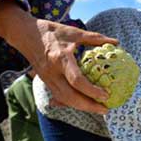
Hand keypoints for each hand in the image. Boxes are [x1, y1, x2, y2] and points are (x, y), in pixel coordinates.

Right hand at [0, 2, 117, 113]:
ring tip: (98, 109)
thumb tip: (115, 42)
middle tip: (105, 109)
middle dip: (89, 106)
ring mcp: (47, 79)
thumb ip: (95, 38)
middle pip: (70, 96)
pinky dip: (72, 103)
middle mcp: (53, 72)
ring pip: (64, 100)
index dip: (92, 91)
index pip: (77, 81)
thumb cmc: (51, 31)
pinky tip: (84, 105)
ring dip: (82, 107)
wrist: (24, 34)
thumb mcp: (74, 32)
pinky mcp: (45, 82)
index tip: (106, 95)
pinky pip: (59, 97)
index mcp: (61, 58)